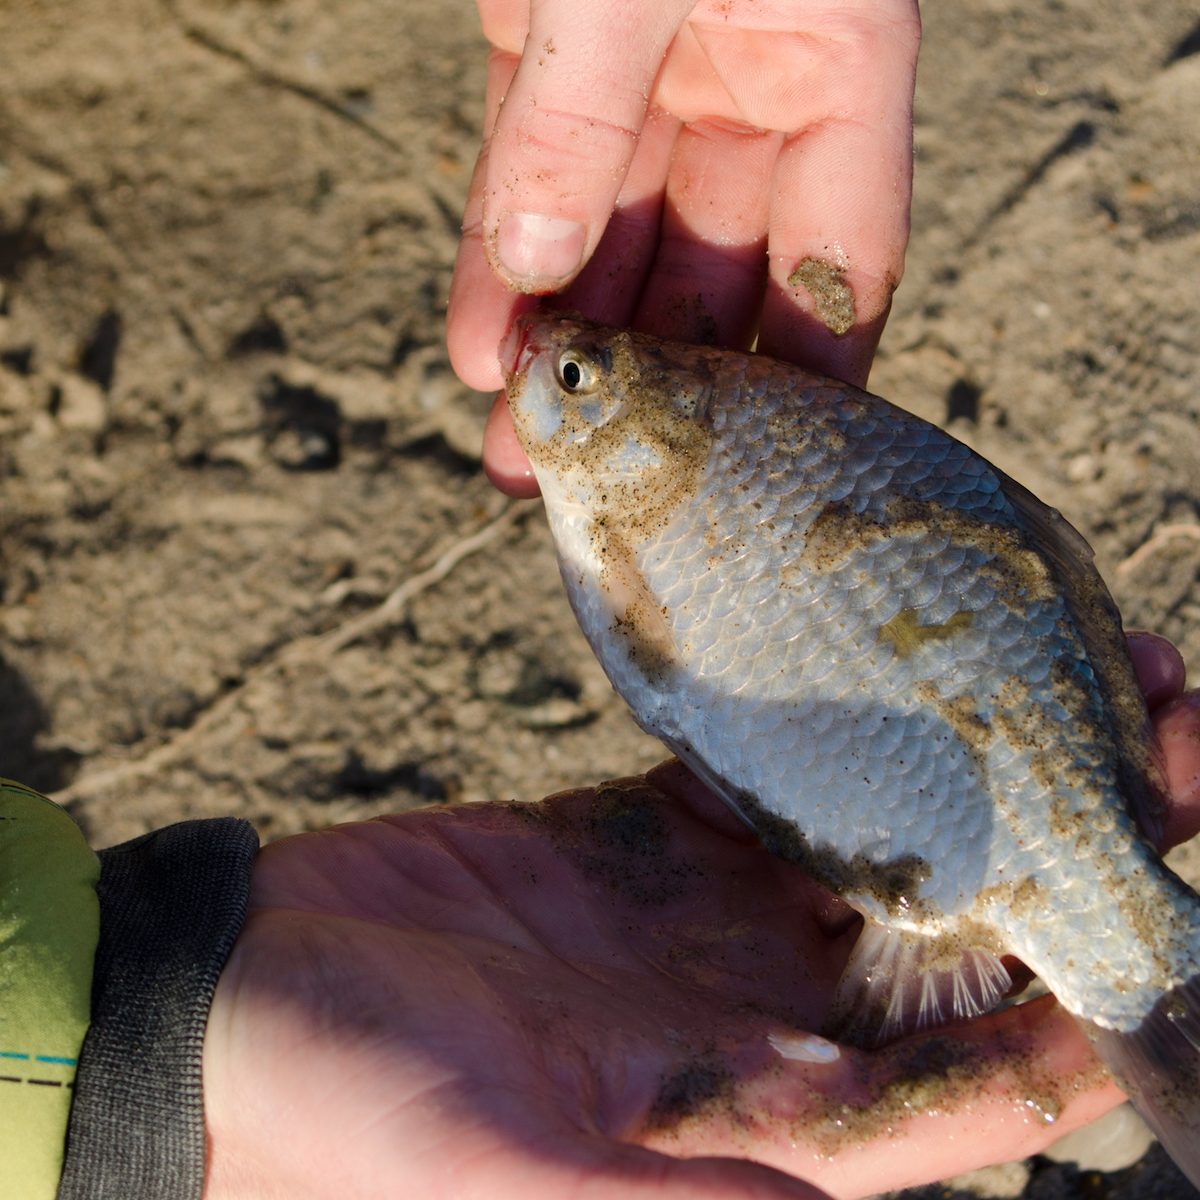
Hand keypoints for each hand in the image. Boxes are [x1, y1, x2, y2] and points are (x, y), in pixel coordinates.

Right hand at [201, 633, 1199, 1199]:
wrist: (242, 1002)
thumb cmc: (357, 1116)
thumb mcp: (521, 1170)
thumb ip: (696, 1169)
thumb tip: (858, 1130)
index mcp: (760, 1115)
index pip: (976, 1067)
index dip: (1091, 985)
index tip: (1172, 874)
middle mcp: (758, 1013)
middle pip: (958, 924)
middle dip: (1068, 826)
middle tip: (1154, 711)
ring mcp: (702, 917)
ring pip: (881, 834)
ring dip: (976, 756)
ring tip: (1063, 654)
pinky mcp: (641, 837)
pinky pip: (765, 775)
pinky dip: (835, 720)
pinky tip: (887, 649)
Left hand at [447, 0, 920, 495]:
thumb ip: (587, 114)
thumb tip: (536, 264)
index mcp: (836, 62)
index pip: (838, 261)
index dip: (807, 381)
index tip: (763, 482)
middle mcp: (754, 85)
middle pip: (710, 273)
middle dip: (649, 382)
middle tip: (604, 485)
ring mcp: (652, 71)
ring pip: (611, 238)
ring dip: (561, 342)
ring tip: (518, 449)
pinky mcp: (553, 43)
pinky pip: (530, 169)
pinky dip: (501, 255)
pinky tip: (479, 346)